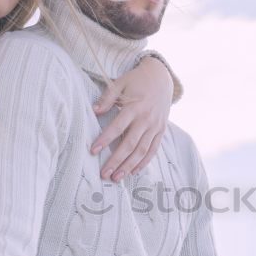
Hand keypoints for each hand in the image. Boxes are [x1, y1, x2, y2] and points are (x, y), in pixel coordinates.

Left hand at [91, 55, 173, 181]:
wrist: (162, 77)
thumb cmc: (137, 80)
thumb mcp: (120, 83)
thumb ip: (108, 97)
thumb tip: (94, 111)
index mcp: (135, 107)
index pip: (117, 127)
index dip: (105, 140)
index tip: (93, 151)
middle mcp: (146, 119)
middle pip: (130, 144)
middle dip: (116, 160)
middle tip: (104, 174)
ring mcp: (155, 126)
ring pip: (142, 151)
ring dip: (129, 166)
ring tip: (117, 177)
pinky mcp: (161, 131)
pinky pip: (153, 150)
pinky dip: (144, 162)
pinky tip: (133, 171)